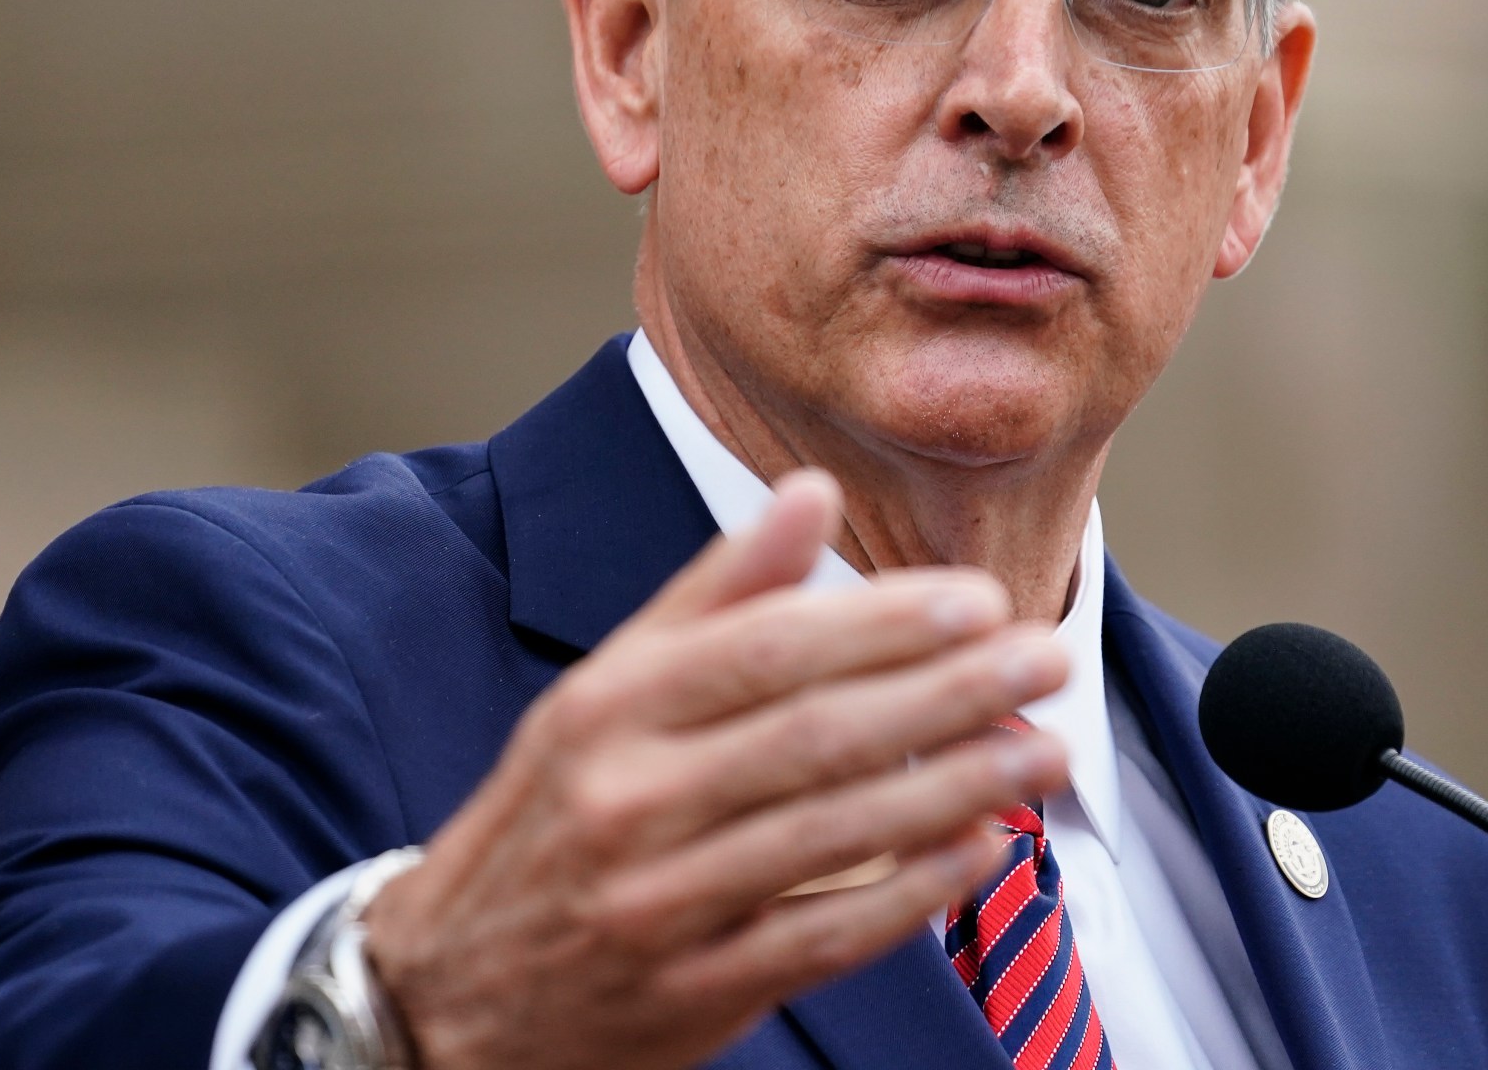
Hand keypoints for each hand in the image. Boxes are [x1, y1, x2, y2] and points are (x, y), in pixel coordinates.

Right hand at [359, 469, 1070, 1069]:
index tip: (979, 600)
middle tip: (1043, 659)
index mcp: (607, 710)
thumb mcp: (604, 694)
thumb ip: (715, 594)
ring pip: (832, 834)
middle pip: (814, 735)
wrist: (444, 995)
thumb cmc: (552, 820)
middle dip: (948, 692)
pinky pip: (822, 937)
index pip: (766, 649)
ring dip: (954, 787)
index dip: (883, 623)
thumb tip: (809, 491)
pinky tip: (980, 850)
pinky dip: (908, 894)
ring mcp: (657, 904)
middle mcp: (626, 800)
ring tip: (1043, 749)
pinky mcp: (691, 993)